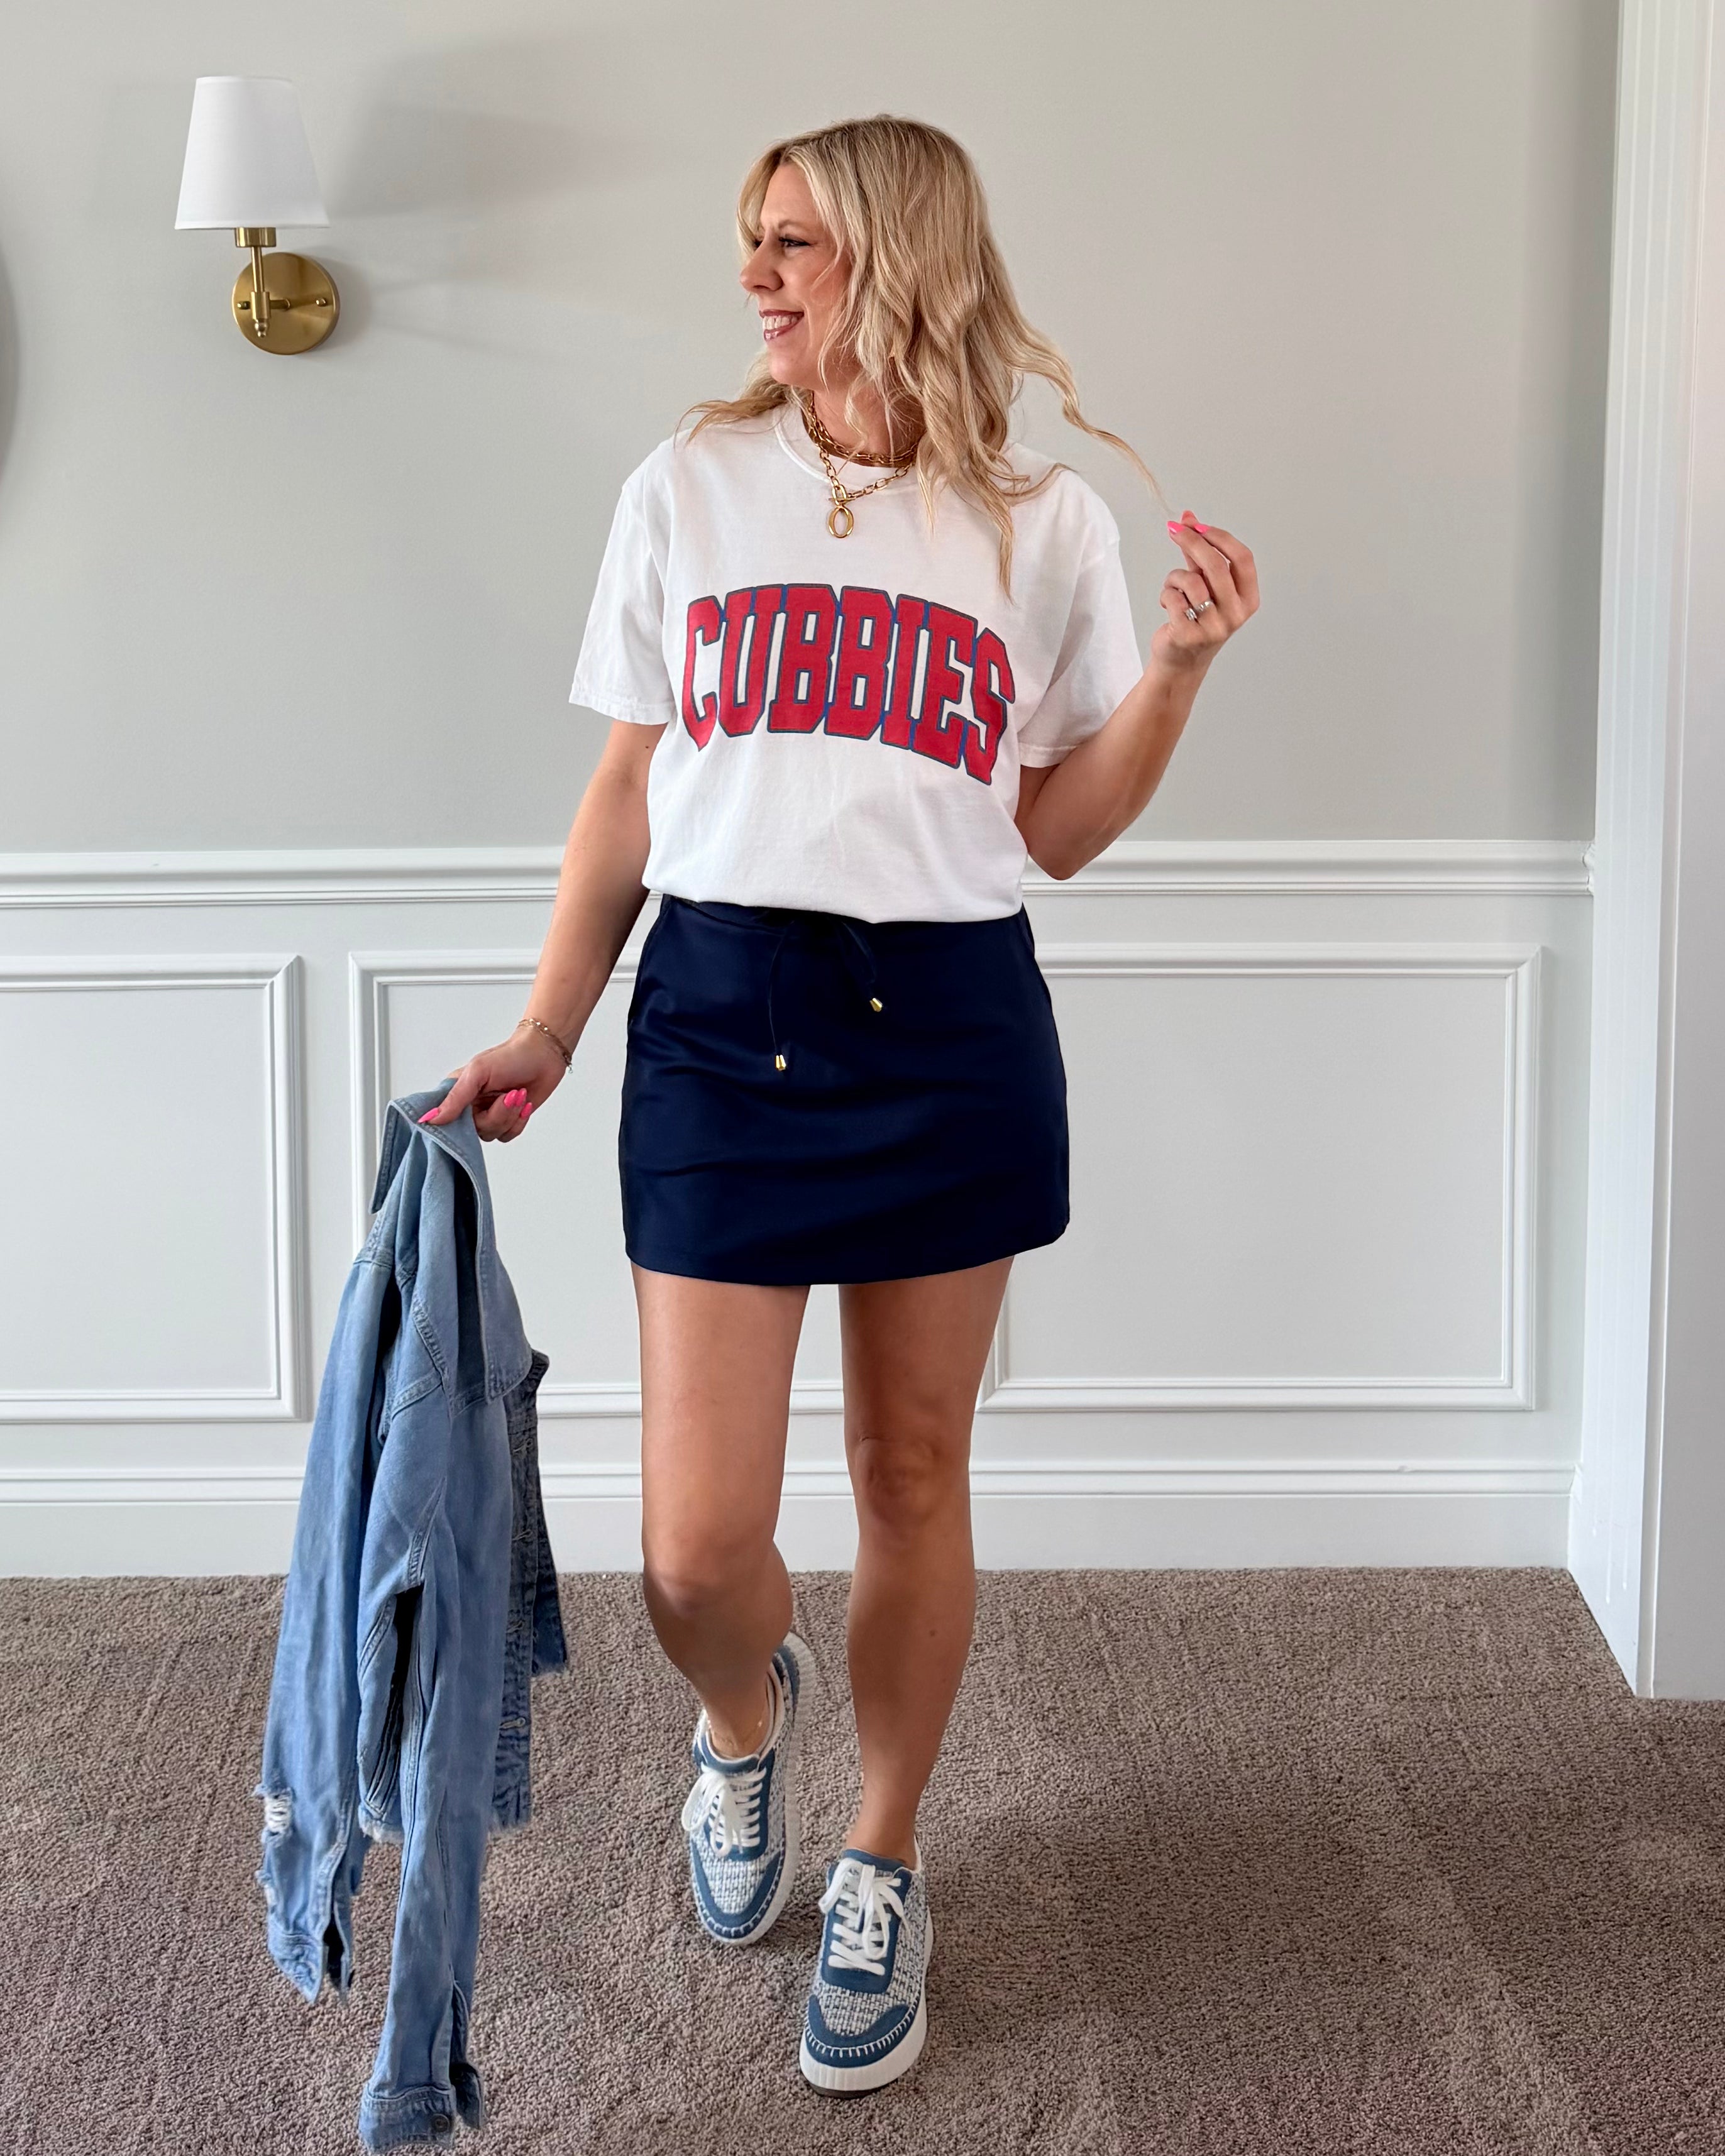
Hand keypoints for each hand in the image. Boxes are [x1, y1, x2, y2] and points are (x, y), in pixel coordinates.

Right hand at [419, 1025, 568, 1140]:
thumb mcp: (478, 1072)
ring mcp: (489, 1114)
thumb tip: (430, 1119)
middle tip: (507, 1096)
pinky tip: (525, 1103)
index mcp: (456, 1092)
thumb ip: (455, 1098)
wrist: (544, 1055)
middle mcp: (470, 1106)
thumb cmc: (510, 1056)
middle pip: (471, 1132)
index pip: (441, 1118)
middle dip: (495, 1116)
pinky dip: (519, 1122)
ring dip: (509, 1116)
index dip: (449, 1125)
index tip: (468, 1117)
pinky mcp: (507, 1121)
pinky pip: (507, 1136)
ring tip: (518, 1094)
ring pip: (491, 1135)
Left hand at [1152, 510, 1259, 671]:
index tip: (1198, 525)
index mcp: (1248, 599)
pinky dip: (1165, 595)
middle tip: (1173, 529)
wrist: (1181, 662)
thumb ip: (1198, 551)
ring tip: (1172, 588)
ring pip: (1191, 581)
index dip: (1220, 536)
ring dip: (1174, 577)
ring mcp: (1214, 627)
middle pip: (1215, 565)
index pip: (1242, 558)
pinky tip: (1167, 606)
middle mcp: (1236, 614)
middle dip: (1192, 541)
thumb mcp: (1203, 583)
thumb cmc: (1195, 617)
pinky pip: (1173, 598)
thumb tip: (1188, 516)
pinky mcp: (1189, 635)